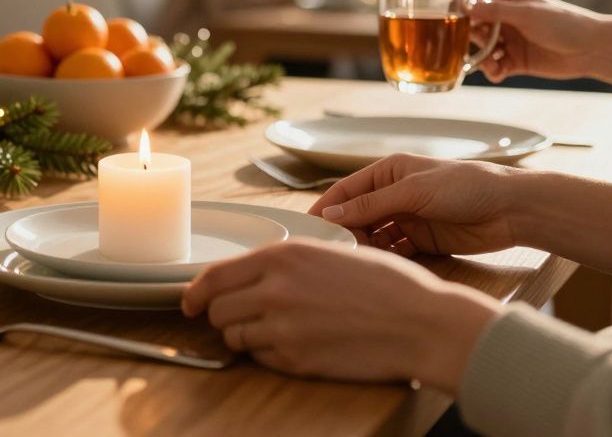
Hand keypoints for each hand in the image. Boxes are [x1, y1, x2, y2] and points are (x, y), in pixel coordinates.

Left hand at [181, 239, 498, 390]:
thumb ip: (286, 262)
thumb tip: (252, 274)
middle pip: (217, 310)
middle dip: (222, 316)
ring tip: (276, 331)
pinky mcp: (296, 359)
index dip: (196, 292)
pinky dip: (270, 355)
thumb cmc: (385, 284)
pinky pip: (262, 359)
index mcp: (283, 254)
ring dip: (246, 337)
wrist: (420, 322)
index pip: (215, 275)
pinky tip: (298, 345)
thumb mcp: (330, 252)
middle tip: (239, 319)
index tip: (190, 301)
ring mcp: (283, 326)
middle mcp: (275, 288)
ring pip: (235, 337)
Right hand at [308, 154, 528, 255]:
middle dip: (346, 232)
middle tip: (335, 252)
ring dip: (366, 247)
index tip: (307, 228)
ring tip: (359, 261)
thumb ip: (372, 204)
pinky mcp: (423, 241)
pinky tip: (382, 266)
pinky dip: (387, 258)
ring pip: (375, 235)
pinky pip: (395, 250)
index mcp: (390, 171)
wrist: (512, 209)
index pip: (348, 190)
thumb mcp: (414, 191)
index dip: (327, 208)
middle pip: (358, 215)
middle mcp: (396, 193)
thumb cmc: (466, 186)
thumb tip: (332, 214)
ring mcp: (409, 218)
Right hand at [470, 0, 604, 82]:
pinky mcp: (516, 60)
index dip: (463, 15)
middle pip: (475, 29)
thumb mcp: (526, 14)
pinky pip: (496, 66)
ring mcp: (511, 40)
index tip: (454, 28)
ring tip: (492, 66)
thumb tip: (464, 6)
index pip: (475, 4)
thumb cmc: (563, 23)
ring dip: (482, 59)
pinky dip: (493, 71)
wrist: (591, 49)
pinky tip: (498, 74)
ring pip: (483, 50)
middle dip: (473, 41)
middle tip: (483, 48)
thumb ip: (495, 11)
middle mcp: (506, 19)